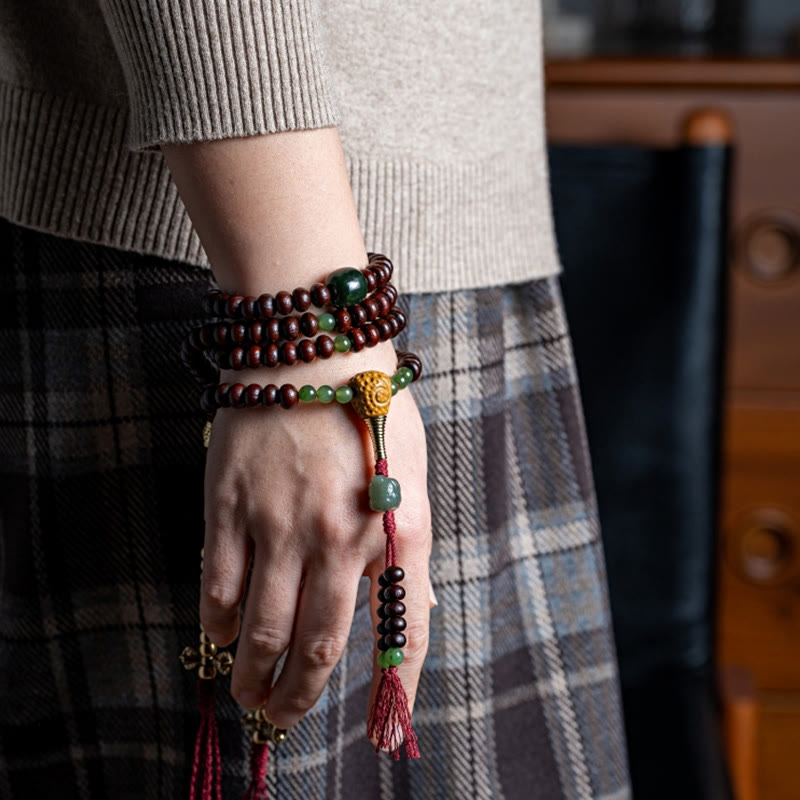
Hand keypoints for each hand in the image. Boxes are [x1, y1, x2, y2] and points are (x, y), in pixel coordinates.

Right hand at [199, 341, 431, 742]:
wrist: (309, 345)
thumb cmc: (368, 404)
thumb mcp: (411, 467)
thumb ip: (410, 541)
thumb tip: (418, 607)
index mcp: (394, 529)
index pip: (402, 633)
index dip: (393, 694)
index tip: (381, 732)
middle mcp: (337, 538)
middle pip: (316, 649)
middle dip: (297, 699)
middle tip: (280, 718)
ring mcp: (279, 525)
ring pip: (261, 631)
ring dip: (252, 677)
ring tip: (246, 695)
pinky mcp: (229, 507)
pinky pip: (219, 586)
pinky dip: (218, 625)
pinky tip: (220, 636)